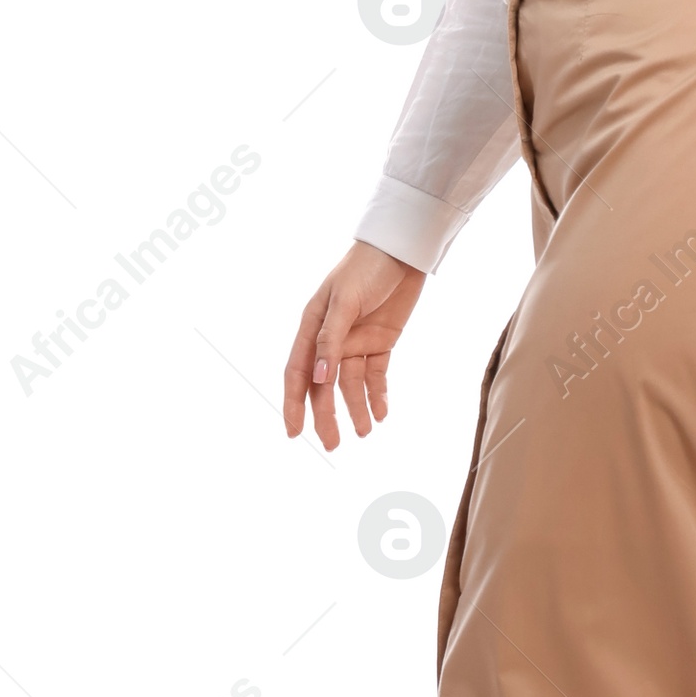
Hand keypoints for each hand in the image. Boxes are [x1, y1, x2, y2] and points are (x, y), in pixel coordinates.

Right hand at [283, 241, 425, 450]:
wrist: (402, 251)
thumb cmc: (365, 268)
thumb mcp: (344, 301)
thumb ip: (330, 339)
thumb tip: (317, 378)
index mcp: (312, 327)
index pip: (298, 372)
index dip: (294, 403)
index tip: (294, 433)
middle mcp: (331, 339)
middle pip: (324, 386)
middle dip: (327, 416)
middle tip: (333, 445)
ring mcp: (356, 342)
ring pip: (352, 385)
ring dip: (356, 408)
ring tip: (366, 433)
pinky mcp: (382, 343)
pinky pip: (376, 376)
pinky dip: (378, 395)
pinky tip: (382, 413)